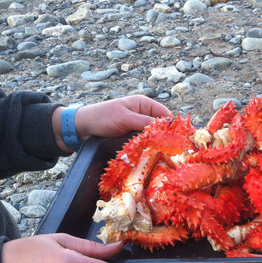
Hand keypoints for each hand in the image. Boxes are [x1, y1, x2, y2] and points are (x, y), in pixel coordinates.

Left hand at [53, 96, 171, 152]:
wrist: (82, 128)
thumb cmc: (102, 118)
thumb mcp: (125, 118)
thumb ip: (144, 124)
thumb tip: (164, 131)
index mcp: (144, 104)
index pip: (165, 115)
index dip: (173, 127)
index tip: (180, 140)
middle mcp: (143, 115)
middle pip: (161, 128)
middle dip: (165, 138)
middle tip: (173, 152)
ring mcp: (137, 128)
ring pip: (153, 138)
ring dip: (156, 146)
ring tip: (164, 157)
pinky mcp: (132, 139)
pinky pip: (144, 144)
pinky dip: (148, 150)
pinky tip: (152, 158)